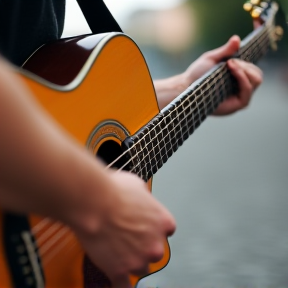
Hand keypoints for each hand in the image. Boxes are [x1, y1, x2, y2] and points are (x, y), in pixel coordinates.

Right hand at [72, 171, 175, 287]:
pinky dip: (122, 283)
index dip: (154, 229)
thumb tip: (140, 198)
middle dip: (143, 245)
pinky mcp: (120, 271)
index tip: (145, 227)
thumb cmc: (114, 191)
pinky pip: (124, 286)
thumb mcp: (137, 185)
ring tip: (117, 249)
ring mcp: (139, 260)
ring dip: (132, 260)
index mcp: (163, 222)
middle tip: (127, 235)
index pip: (167, 231)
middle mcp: (156, 244)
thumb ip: (144, 197)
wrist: (94, 202)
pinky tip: (118, 276)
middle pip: (155, 251)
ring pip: (141, 268)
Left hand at [182, 35, 262, 114]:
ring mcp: (238, 99)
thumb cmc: (196, 74)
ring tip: (229, 66)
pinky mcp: (234, 107)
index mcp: (237, 80)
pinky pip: (247, 93)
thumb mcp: (212, 59)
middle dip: (246, 66)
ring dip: (244, 70)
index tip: (231, 60)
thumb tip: (237, 38)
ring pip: (255, 82)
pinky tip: (232, 71)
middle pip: (258, 76)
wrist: (185, 86)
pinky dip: (243, 79)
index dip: (247, 63)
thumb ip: (226, 51)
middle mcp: (239, 91)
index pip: (254, 72)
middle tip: (230, 63)